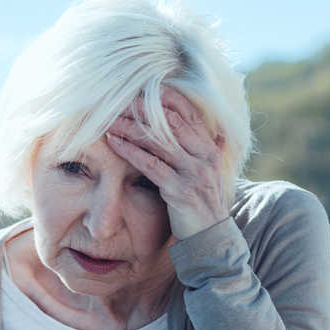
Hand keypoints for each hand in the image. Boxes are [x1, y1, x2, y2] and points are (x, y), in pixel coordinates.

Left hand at [105, 86, 228, 240]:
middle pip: (171, 122)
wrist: (211, 238)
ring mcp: (193, 172)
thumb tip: (219, 134)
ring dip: (131, 127)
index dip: (165, 99)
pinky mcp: (179, 190)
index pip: (188, 113)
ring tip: (110, 119)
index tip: (142, 90)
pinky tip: (114, 143)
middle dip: (143, 109)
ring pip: (159, 141)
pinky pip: (151, 165)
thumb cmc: (204, 206)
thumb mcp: (211, 175)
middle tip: (119, 101)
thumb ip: (212, 152)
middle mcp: (204, 156)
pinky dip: (131, 151)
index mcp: (210, 148)